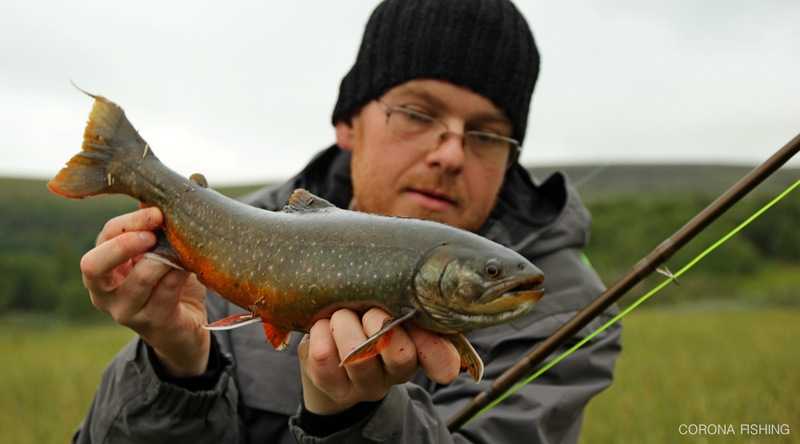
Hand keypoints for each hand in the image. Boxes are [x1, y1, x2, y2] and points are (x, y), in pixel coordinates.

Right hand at [80, 207, 209, 376]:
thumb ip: (170, 221)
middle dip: (124, 244)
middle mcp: (105, 291)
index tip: (158, 211)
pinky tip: (193, 267)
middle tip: (153, 233)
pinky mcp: (152, 323)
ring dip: (165, 259)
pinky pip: (166, 293)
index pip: (106, 236)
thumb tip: (196, 179)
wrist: (186, 329)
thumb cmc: (171, 282)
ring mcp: (126, 311)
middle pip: (93, 265)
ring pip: (139, 278)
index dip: (130, 221)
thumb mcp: (166, 250)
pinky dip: (181, 275)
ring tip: (183, 250)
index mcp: (104, 266)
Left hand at [298, 307, 460, 414]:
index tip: (430, 351)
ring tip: (340, 314)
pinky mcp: (331, 386)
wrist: (327, 348)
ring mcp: (364, 383)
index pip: (441, 358)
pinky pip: (324, 357)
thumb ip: (403, 299)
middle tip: (368, 310)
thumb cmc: (362, 315)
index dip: (439, 353)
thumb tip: (419, 287)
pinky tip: (322, 327)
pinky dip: (320, 333)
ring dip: (344, 324)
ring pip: (358, 355)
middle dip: (380, 323)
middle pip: (400, 355)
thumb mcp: (387, 305)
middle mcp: (395, 372)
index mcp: (418, 348)